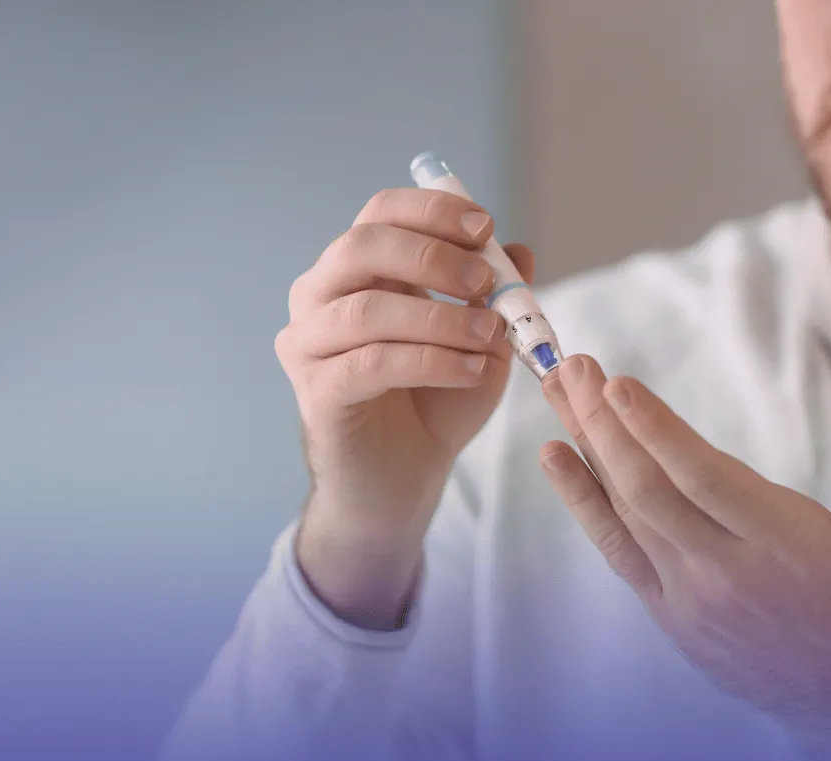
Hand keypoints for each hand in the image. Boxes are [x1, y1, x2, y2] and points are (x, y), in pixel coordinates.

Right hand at [276, 188, 534, 628]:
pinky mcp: (316, 392)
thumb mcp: (480, 341)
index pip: (380, 214)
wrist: (404, 479)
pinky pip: (372, 363)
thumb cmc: (436, 402)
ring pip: (367, 310)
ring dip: (440, 318)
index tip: (485, 227)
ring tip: (491, 337)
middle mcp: (319, 297)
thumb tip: (521, 252)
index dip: (431, 210)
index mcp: (356, 271)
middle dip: (431, 257)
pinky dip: (430, 362)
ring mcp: (308, 344)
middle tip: (485, 282)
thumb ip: (495, 297)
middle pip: (361, 247)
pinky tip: (471, 372)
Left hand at [538, 355, 830, 760]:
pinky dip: (582, 502)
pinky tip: (556, 457)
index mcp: (785, 546)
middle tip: (572, 364)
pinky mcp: (672, 612)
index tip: (617, 384)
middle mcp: (728, 572)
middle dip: (605, 422)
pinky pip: (618, 550)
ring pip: (626, 511)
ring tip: (557, 387)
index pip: (707, 480)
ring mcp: (692, 596)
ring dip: (588, 446)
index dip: (658, 431)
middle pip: (650, 489)